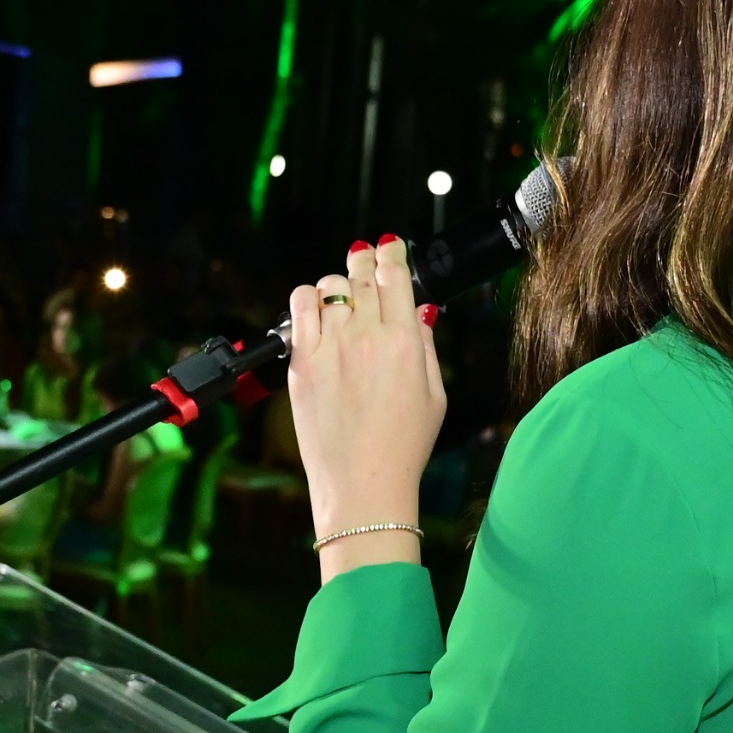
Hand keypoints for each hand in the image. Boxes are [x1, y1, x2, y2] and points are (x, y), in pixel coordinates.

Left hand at [286, 237, 444, 578]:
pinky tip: (316, 309)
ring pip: (329, 287)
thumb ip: (425, 346)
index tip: (391, 247)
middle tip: (367, 261)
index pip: (395, 276)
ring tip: (344, 298)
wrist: (362, 485)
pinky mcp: (301, 364)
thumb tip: (418, 313)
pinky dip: (307, 300)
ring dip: (339, 284)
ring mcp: (330, 349)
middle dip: (366, 260)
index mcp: (405, 342)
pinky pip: (299, 310)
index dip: (392, 254)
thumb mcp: (434, 395)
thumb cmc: (402, 448)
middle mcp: (366, 338)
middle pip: (361, 274)